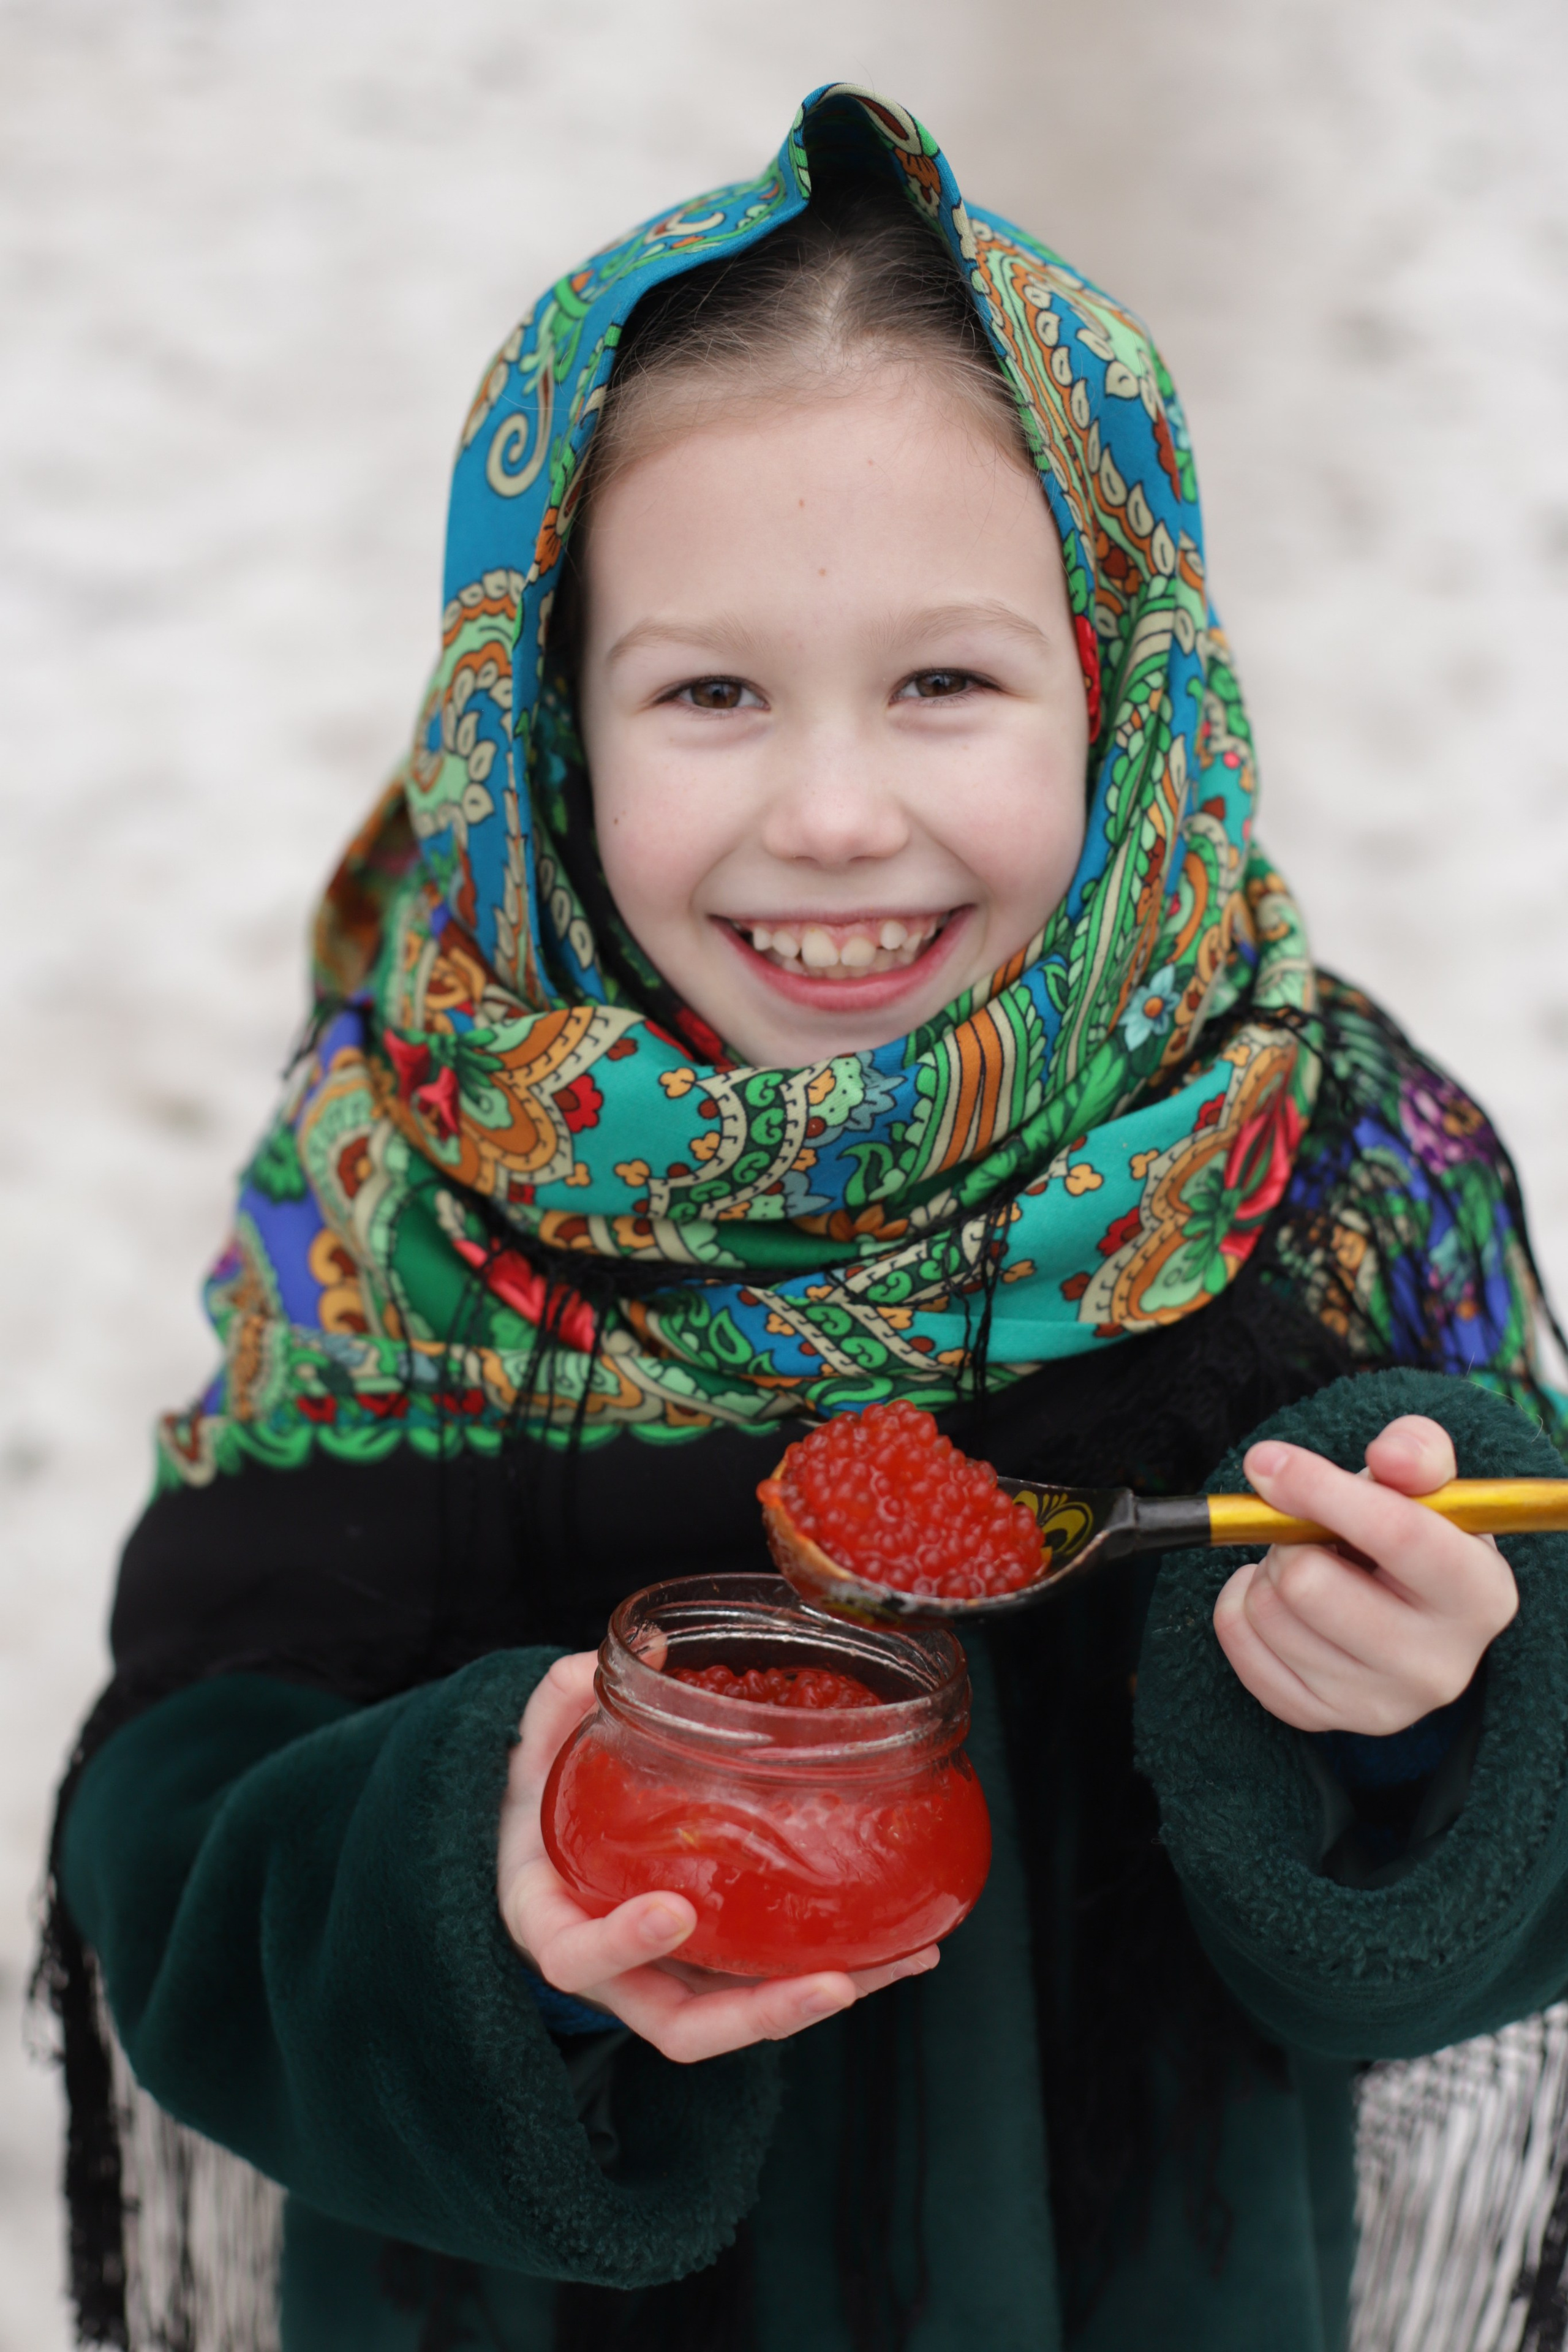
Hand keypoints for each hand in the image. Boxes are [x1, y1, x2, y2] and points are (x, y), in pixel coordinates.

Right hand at [496, 1652, 938, 2063]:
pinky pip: (773, 1983)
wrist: (546, 1850)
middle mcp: (618, 1974)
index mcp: (555, 1924)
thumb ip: (566, 1701)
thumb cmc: (541, 1805)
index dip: (622, 1943)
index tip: (672, 1909)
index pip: (577, 1958)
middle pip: (683, 2026)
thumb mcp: (535, 1749)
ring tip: (901, 1961)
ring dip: (822, 1997)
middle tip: (832, 1981)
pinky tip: (906, 1945)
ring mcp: (673, 1979)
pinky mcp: (719, 1969)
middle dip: (761, 2012)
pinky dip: (841, 1971)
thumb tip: (647, 1648)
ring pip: (742, 2016)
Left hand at [1212, 1414, 1516, 1733]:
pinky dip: (1239, 1603)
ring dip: (1267, 1570)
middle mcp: (1439, 1665)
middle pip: (1309, 1585)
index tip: (1266, 1461)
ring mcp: (1379, 1706)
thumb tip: (1389, 1456)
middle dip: (1291, 1539)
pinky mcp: (1319, 1718)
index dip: (1321, 1489)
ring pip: (1266, 1612)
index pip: (1398, 1535)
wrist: (1403, 1611)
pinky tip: (1280, 1598)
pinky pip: (1237, 1643)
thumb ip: (1416, 1453)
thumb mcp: (1428, 1484)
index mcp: (1481, 1596)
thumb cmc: (1412, 1533)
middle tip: (1310, 1533)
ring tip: (1306, 1565)